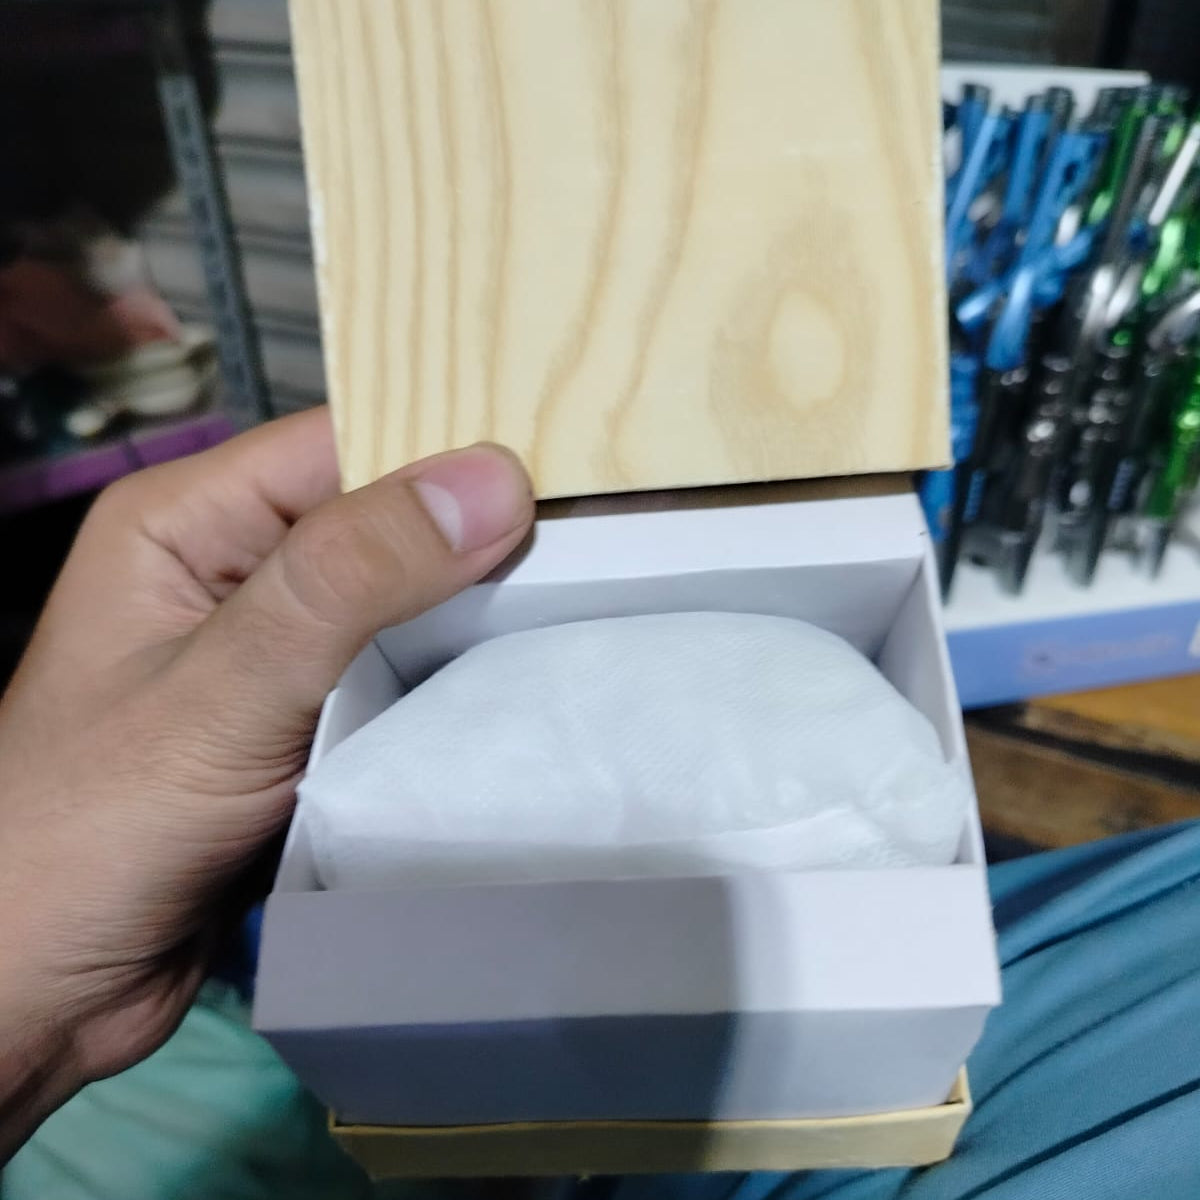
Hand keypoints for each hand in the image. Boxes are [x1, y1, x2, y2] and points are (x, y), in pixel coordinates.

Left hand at [0, 409, 533, 1157]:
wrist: (34, 994)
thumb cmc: (92, 830)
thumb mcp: (223, 692)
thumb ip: (347, 581)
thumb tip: (493, 481)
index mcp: (188, 522)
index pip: (344, 446)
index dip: (450, 452)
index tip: (570, 474)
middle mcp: (235, 571)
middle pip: (382, 522)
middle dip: (477, 538)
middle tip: (602, 546)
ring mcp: (275, 654)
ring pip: (401, 605)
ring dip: (477, 614)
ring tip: (590, 605)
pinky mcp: (307, 727)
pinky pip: (399, 679)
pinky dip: (456, 683)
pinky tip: (526, 682)